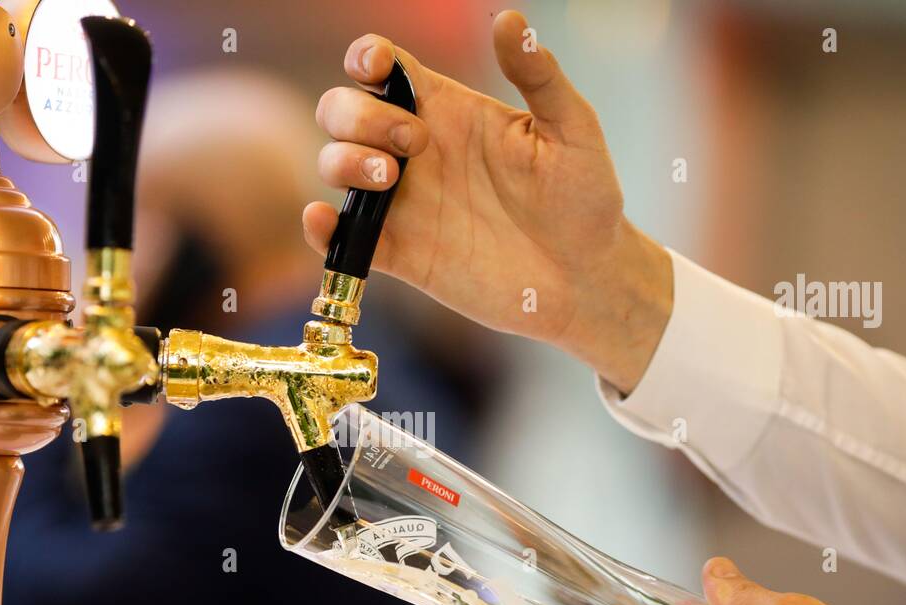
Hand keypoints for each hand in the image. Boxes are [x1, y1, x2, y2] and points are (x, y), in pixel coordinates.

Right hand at [304, 10, 672, 392]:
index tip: (377, 64)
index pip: (385, 68)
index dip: (367, 56)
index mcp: (448, 112)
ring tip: (388, 179)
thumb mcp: (572, 129)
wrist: (585, 279)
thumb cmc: (584, 200)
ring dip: (342, 161)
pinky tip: (324, 221)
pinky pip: (342, 238)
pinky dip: (319, 229)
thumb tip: (509, 20)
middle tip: (412, 144)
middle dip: (357, 115)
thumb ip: (539, 76)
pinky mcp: (400, 254)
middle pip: (343, 111)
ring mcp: (403, 204)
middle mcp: (415, 153)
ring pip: (333, 165)